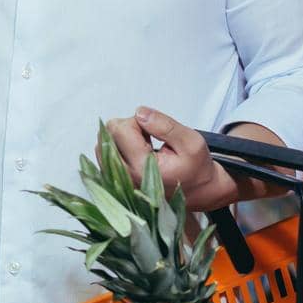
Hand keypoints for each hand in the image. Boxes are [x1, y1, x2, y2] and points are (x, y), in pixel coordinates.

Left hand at [105, 107, 238, 212]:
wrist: (199, 190)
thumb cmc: (196, 167)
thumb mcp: (191, 142)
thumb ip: (165, 125)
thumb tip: (139, 112)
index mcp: (143, 168)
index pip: (120, 129)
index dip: (137, 120)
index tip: (154, 129)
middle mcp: (126, 176)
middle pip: (107, 134)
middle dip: (127, 127)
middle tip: (150, 137)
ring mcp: (119, 181)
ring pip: (103, 143)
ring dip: (122, 138)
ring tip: (144, 145)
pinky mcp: (116, 181)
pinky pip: (104, 154)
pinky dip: (119, 147)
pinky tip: (137, 152)